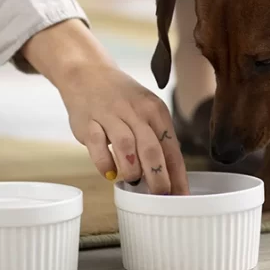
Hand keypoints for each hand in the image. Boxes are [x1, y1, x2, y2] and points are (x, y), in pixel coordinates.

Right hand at [21, 19, 189, 194]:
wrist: (88, 73)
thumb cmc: (122, 99)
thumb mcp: (146, 112)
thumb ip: (156, 140)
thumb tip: (169, 177)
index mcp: (155, 111)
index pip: (172, 148)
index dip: (177, 175)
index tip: (181, 196)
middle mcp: (136, 112)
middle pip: (152, 149)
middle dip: (158, 177)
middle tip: (160, 196)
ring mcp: (111, 115)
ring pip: (126, 147)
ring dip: (132, 170)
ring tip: (134, 182)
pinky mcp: (88, 122)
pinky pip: (98, 146)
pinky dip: (105, 163)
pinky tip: (110, 174)